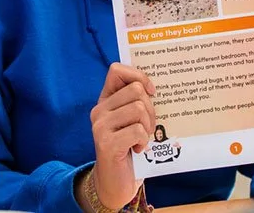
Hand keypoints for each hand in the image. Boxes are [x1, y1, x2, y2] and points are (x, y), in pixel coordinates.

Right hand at [86, 63, 155, 209]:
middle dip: (151, 108)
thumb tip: (153, 87)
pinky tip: (137, 149)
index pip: (117, 70)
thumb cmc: (129, 149)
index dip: (138, 76)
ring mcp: (100, 126)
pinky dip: (144, 141)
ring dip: (148, 126)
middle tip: (148, 127)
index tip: (151, 92)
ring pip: (138, 109)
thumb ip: (136, 102)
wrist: (114, 184)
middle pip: (136, 90)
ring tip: (142, 139)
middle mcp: (99, 110)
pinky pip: (137, 131)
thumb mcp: (131, 121)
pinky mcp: (107, 143)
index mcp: (105, 100)